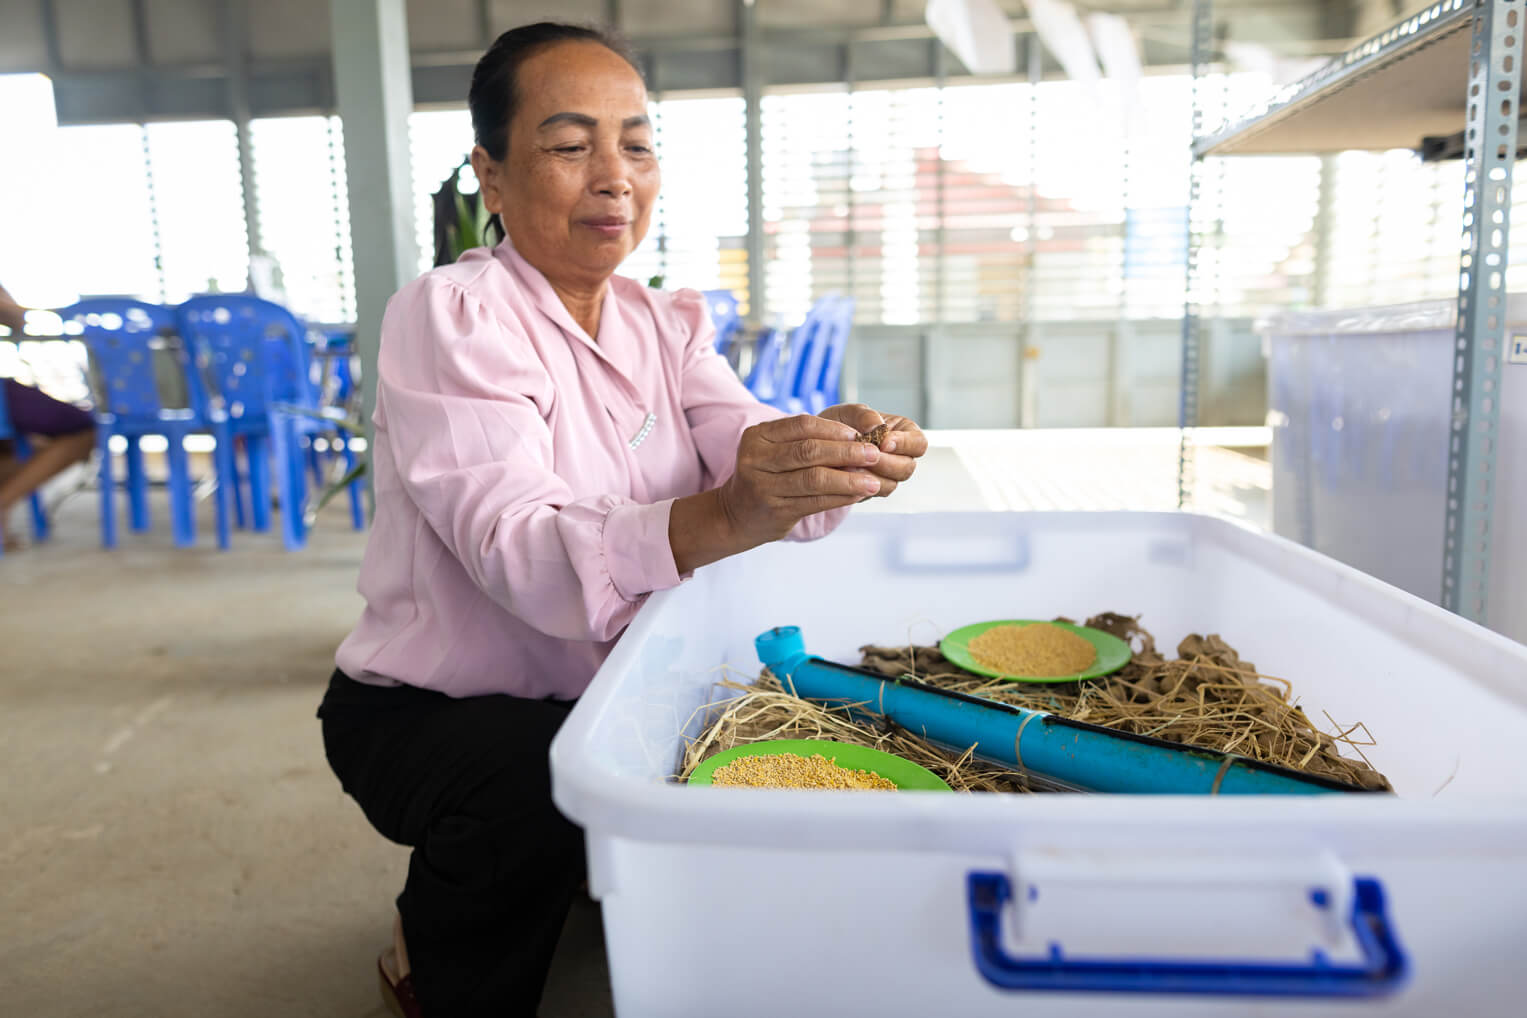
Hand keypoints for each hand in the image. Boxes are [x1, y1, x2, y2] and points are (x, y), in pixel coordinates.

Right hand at [715, 413, 882, 544]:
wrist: (738, 513)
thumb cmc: (768, 475)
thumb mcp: (777, 450)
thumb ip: (807, 441)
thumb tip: (858, 439)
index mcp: (758, 436)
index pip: (801, 424)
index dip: (833, 429)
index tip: (860, 434)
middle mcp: (756, 459)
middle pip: (809, 451)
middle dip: (846, 452)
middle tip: (874, 455)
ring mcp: (763, 486)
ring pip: (814, 479)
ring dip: (849, 480)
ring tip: (873, 481)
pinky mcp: (775, 510)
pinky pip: (815, 502)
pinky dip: (840, 498)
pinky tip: (857, 495)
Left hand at [817, 403, 926, 498]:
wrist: (819, 443)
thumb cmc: (839, 423)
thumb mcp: (849, 412)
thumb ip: (864, 415)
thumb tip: (877, 425)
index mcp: (903, 433)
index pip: (919, 443)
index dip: (905, 444)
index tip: (884, 442)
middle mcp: (900, 457)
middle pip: (907, 467)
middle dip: (886, 463)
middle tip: (866, 457)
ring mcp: (886, 476)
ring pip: (890, 484)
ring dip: (871, 476)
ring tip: (850, 465)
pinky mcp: (870, 489)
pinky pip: (871, 493)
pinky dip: (859, 485)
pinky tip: (845, 476)